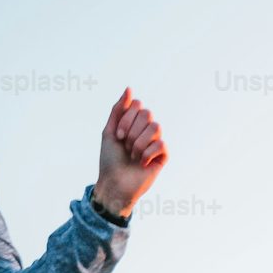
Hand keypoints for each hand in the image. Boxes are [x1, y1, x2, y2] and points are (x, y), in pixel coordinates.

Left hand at [91, 87, 167, 218]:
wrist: (114, 184)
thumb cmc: (110, 160)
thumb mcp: (109, 131)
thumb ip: (118, 110)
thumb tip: (129, 89)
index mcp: (134, 123)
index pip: (138, 105)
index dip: (127, 119)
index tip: (118, 136)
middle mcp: (146, 130)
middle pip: (147, 114)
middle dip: (132, 132)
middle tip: (125, 146)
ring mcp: (155, 142)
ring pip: (155, 127)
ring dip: (138, 143)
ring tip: (133, 156)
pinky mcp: (163, 156)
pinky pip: (161, 145)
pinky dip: (147, 154)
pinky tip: (141, 164)